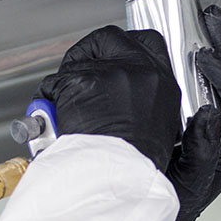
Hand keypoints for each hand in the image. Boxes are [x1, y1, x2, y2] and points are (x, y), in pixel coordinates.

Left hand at [38, 26, 181, 173]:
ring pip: (77, 60)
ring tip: (68, 105)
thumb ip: (159, 109)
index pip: (148, 42)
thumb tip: (167, 105)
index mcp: (165, 84)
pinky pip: (55, 81)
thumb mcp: (170, 136)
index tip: (113, 55)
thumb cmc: (140, 170)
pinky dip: (50, 98)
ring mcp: (111, 74)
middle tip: (82, 69)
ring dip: (67, 80)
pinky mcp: (82, 82)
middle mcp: (141, 71)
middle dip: (92, 49)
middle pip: (110, 37)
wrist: (119, 182)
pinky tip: (58, 116)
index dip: (125, 45)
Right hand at [165, 6, 220, 220]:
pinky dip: (196, 63)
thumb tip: (210, 115)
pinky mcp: (198, 118)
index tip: (205, 58)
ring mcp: (215, 123)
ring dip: (214, 49)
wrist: (161, 215)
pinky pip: (203, 86)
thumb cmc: (176, 204)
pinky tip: (184, 45)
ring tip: (203, 22)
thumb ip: (202, 151)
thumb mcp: (190, 182)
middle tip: (212, 20)